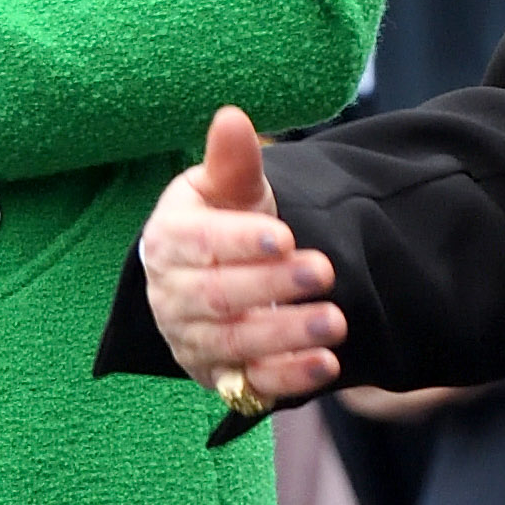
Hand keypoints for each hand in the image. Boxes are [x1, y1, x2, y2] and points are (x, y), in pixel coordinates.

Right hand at [138, 108, 346, 413]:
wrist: (216, 276)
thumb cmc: (227, 222)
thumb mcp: (230, 189)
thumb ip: (233, 161)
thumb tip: (232, 118)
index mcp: (168, 242)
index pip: (199, 245)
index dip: (240, 242)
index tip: (284, 236)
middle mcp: (171, 297)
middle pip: (218, 297)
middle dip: (272, 287)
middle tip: (324, 272)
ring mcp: (193, 342)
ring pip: (235, 343)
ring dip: (286, 335)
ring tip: (335, 322)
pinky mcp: (219, 378)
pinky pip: (250, 386)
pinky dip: (288, 379)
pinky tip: (326, 365)